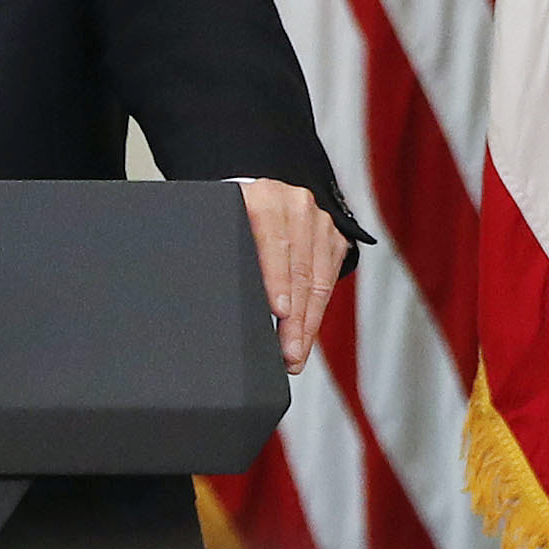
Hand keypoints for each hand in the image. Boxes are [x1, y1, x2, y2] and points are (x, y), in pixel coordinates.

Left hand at [237, 181, 343, 374]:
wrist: (262, 194)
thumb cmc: (235, 216)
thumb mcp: (224, 224)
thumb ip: (225, 251)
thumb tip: (215, 300)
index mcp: (263, 198)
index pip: (273, 241)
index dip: (276, 278)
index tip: (278, 311)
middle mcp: (295, 205)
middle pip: (299, 268)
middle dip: (294, 317)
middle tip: (288, 353)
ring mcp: (318, 220)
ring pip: (318, 280)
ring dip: (307, 323)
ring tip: (296, 353)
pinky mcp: (333, 237)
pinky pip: (329, 281)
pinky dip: (316, 314)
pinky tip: (306, 336)